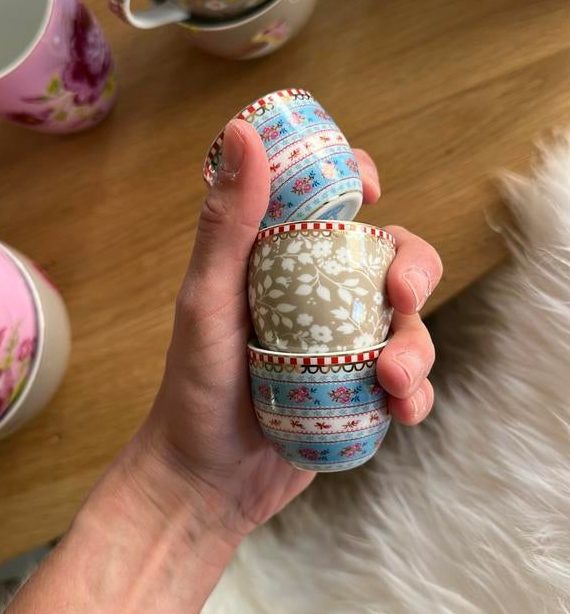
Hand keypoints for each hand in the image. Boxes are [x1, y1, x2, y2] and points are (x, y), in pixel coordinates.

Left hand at [140, 121, 441, 541]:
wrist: (205, 482)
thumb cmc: (194, 387)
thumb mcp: (207, 301)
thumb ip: (227, 224)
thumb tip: (245, 131)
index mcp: (282, 261)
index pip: (330, 202)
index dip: (360, 181)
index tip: (370, 191)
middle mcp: (320, 295)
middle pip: (393, 258)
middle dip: (416, 270)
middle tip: (404, 297)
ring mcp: (346, 344)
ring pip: (411, 323)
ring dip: (419, 346)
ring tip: (394, 381)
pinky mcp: (362, 392)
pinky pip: (410, 382)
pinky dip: (417, 394)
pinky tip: (403, 412)